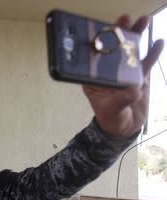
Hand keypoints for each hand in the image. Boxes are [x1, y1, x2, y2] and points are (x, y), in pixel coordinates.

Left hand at [82, 14, 163, 137]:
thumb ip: (121, 100)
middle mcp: (108, 72)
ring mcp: (124, 72)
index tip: (105, 29)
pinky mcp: (138, 76)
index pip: (96, 57)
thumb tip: (135, 91)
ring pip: (130, 51)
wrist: (124, 128)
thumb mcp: (112, 110)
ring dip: (137, 36)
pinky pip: (145, 62)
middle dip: (120, 32)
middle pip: (114, 49)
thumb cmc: (111, 119)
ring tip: (144, 20)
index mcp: (95, 78)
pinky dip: (152, 52)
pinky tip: (157, 42)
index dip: (100, 42)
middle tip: (126, 19)